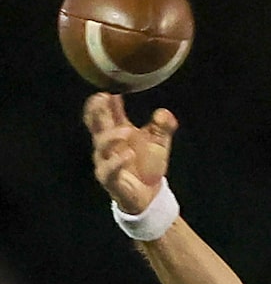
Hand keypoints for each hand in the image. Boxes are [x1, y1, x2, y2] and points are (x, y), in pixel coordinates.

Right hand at [83, 92, 177, 214]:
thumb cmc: (148, 166)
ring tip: (128, 131)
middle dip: (95, 109)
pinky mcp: (110, 179)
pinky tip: (128, 155)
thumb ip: (163, 127)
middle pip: (93, 122)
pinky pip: (108, 169)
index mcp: (116, 131)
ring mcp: (106, 161)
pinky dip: (117, 162)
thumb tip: (164, 113)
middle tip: (104, 97)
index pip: (104, 111)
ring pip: (100, 145)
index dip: (104, 99)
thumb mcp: (159, 143)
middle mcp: (107, 144)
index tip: (112, 87)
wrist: (151, 196)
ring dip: (112, 136)